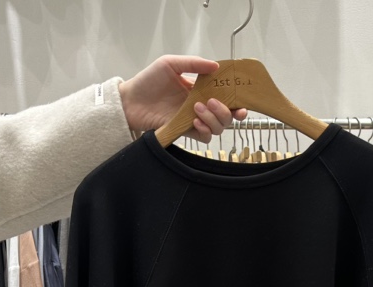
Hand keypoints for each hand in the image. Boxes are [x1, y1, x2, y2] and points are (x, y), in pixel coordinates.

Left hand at [119, 55, 246, 141]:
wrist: (131, 101)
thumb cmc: (149, 81)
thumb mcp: (171, 64)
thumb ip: (193, 64)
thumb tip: (216, 66)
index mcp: (200, 89)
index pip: (225, 96)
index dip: (237, 99)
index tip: (242, 98)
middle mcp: (200, 106)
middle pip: (227, 115)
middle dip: (226, 110)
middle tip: (212, 102)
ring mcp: (194, 120)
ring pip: (218, 127)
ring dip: (213, 119)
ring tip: (197, 108)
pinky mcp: (185, 131)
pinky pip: (205, 137)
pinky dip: (205, 131)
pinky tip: (195, 122)